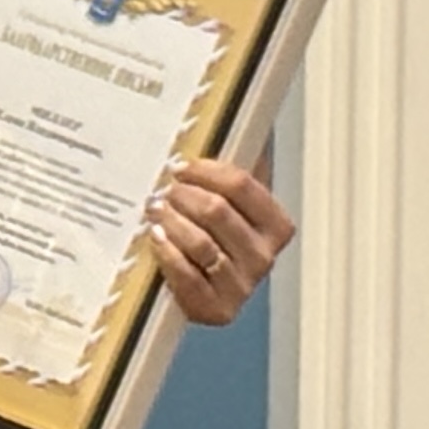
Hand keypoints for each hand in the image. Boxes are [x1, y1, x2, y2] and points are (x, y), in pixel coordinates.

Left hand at [149, 156, 292, 325]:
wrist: (197, 291)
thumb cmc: (210, 236)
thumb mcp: (227, 202)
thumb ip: (230, 172)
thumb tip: (230, 118)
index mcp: (275, 226)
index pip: (243, 185)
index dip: (207, 171)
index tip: (180, 167)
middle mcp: (265, 257)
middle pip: (218, 212)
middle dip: (183, 196)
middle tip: (163, 191)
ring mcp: (243, 286)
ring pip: (201, 243)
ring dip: (171, 221)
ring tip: (153, 210)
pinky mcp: (218, 310)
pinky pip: (188, 276)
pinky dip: (168, 253)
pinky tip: (154, 237)